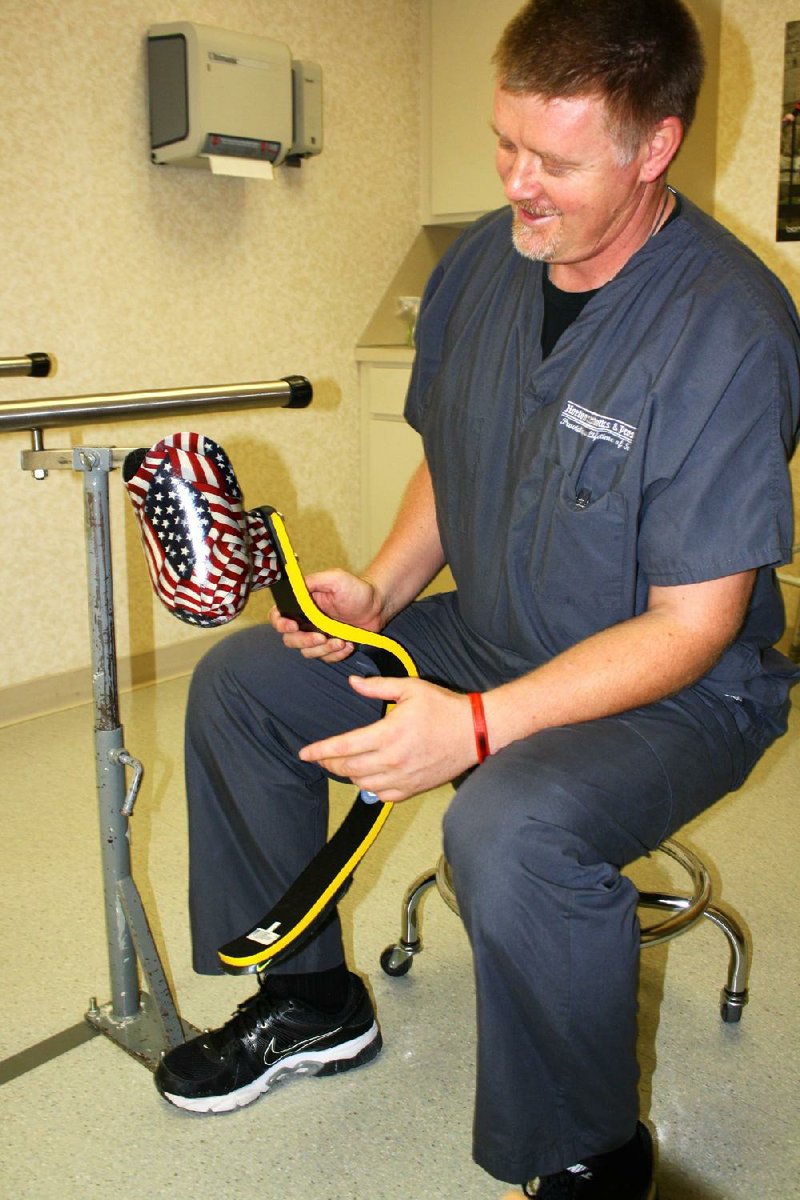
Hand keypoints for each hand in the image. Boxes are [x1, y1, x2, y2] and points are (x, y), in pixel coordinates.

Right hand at [269, 568, 384, 663]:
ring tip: (341, 640)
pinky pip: (325, 658)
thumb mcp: (334, 578)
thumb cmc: (356, 589)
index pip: (278, 616)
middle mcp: (305, 622)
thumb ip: (311, 581)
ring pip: (307, 652)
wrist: (378, 606)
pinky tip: (348, 644)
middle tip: (321, 637)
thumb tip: (293, 587)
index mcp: (301, 604)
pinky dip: (336, 654)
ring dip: (323, 649)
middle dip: (304, 640)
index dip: (280, 623)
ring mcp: (317, 636)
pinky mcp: (330, 647)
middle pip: (290, 639)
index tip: (293, 625)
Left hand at [299, 676, 478, 802]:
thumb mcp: (410, 688)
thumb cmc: (444, 708)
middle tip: (322, 757)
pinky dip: (368, 787)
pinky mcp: (412, 789)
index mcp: (388, 734)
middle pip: (347, 768)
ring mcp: (402, 778)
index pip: (343, 747)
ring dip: (348, 774)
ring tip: (344, 764)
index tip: (304, 753)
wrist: (475, 733)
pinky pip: (381, 794)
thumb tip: (351, 682)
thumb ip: (377, 687)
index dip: (319, 751)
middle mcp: (392, 760)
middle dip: (329, 763)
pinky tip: (368, 776)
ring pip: (361, 783)